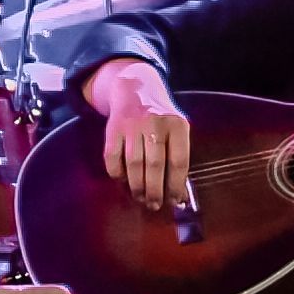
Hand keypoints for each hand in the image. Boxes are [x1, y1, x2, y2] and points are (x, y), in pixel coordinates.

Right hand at [87, 58, 190, 210]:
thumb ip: (178, 159)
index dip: (176, 186)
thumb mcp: (176, 130)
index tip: (174, 202)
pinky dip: (117, 174)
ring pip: (134, 164)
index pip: (179, 161)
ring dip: (137, 186)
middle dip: (155, 191)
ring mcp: (132, 124)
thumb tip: (180, 198)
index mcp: (177, 125)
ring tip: (140, 197)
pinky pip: (113, 158)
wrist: (136, 89)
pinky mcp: (113, 128)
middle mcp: (155, 123)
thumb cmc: (161, 120)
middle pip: (155, 165)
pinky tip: (123, 181)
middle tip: (154, 205)